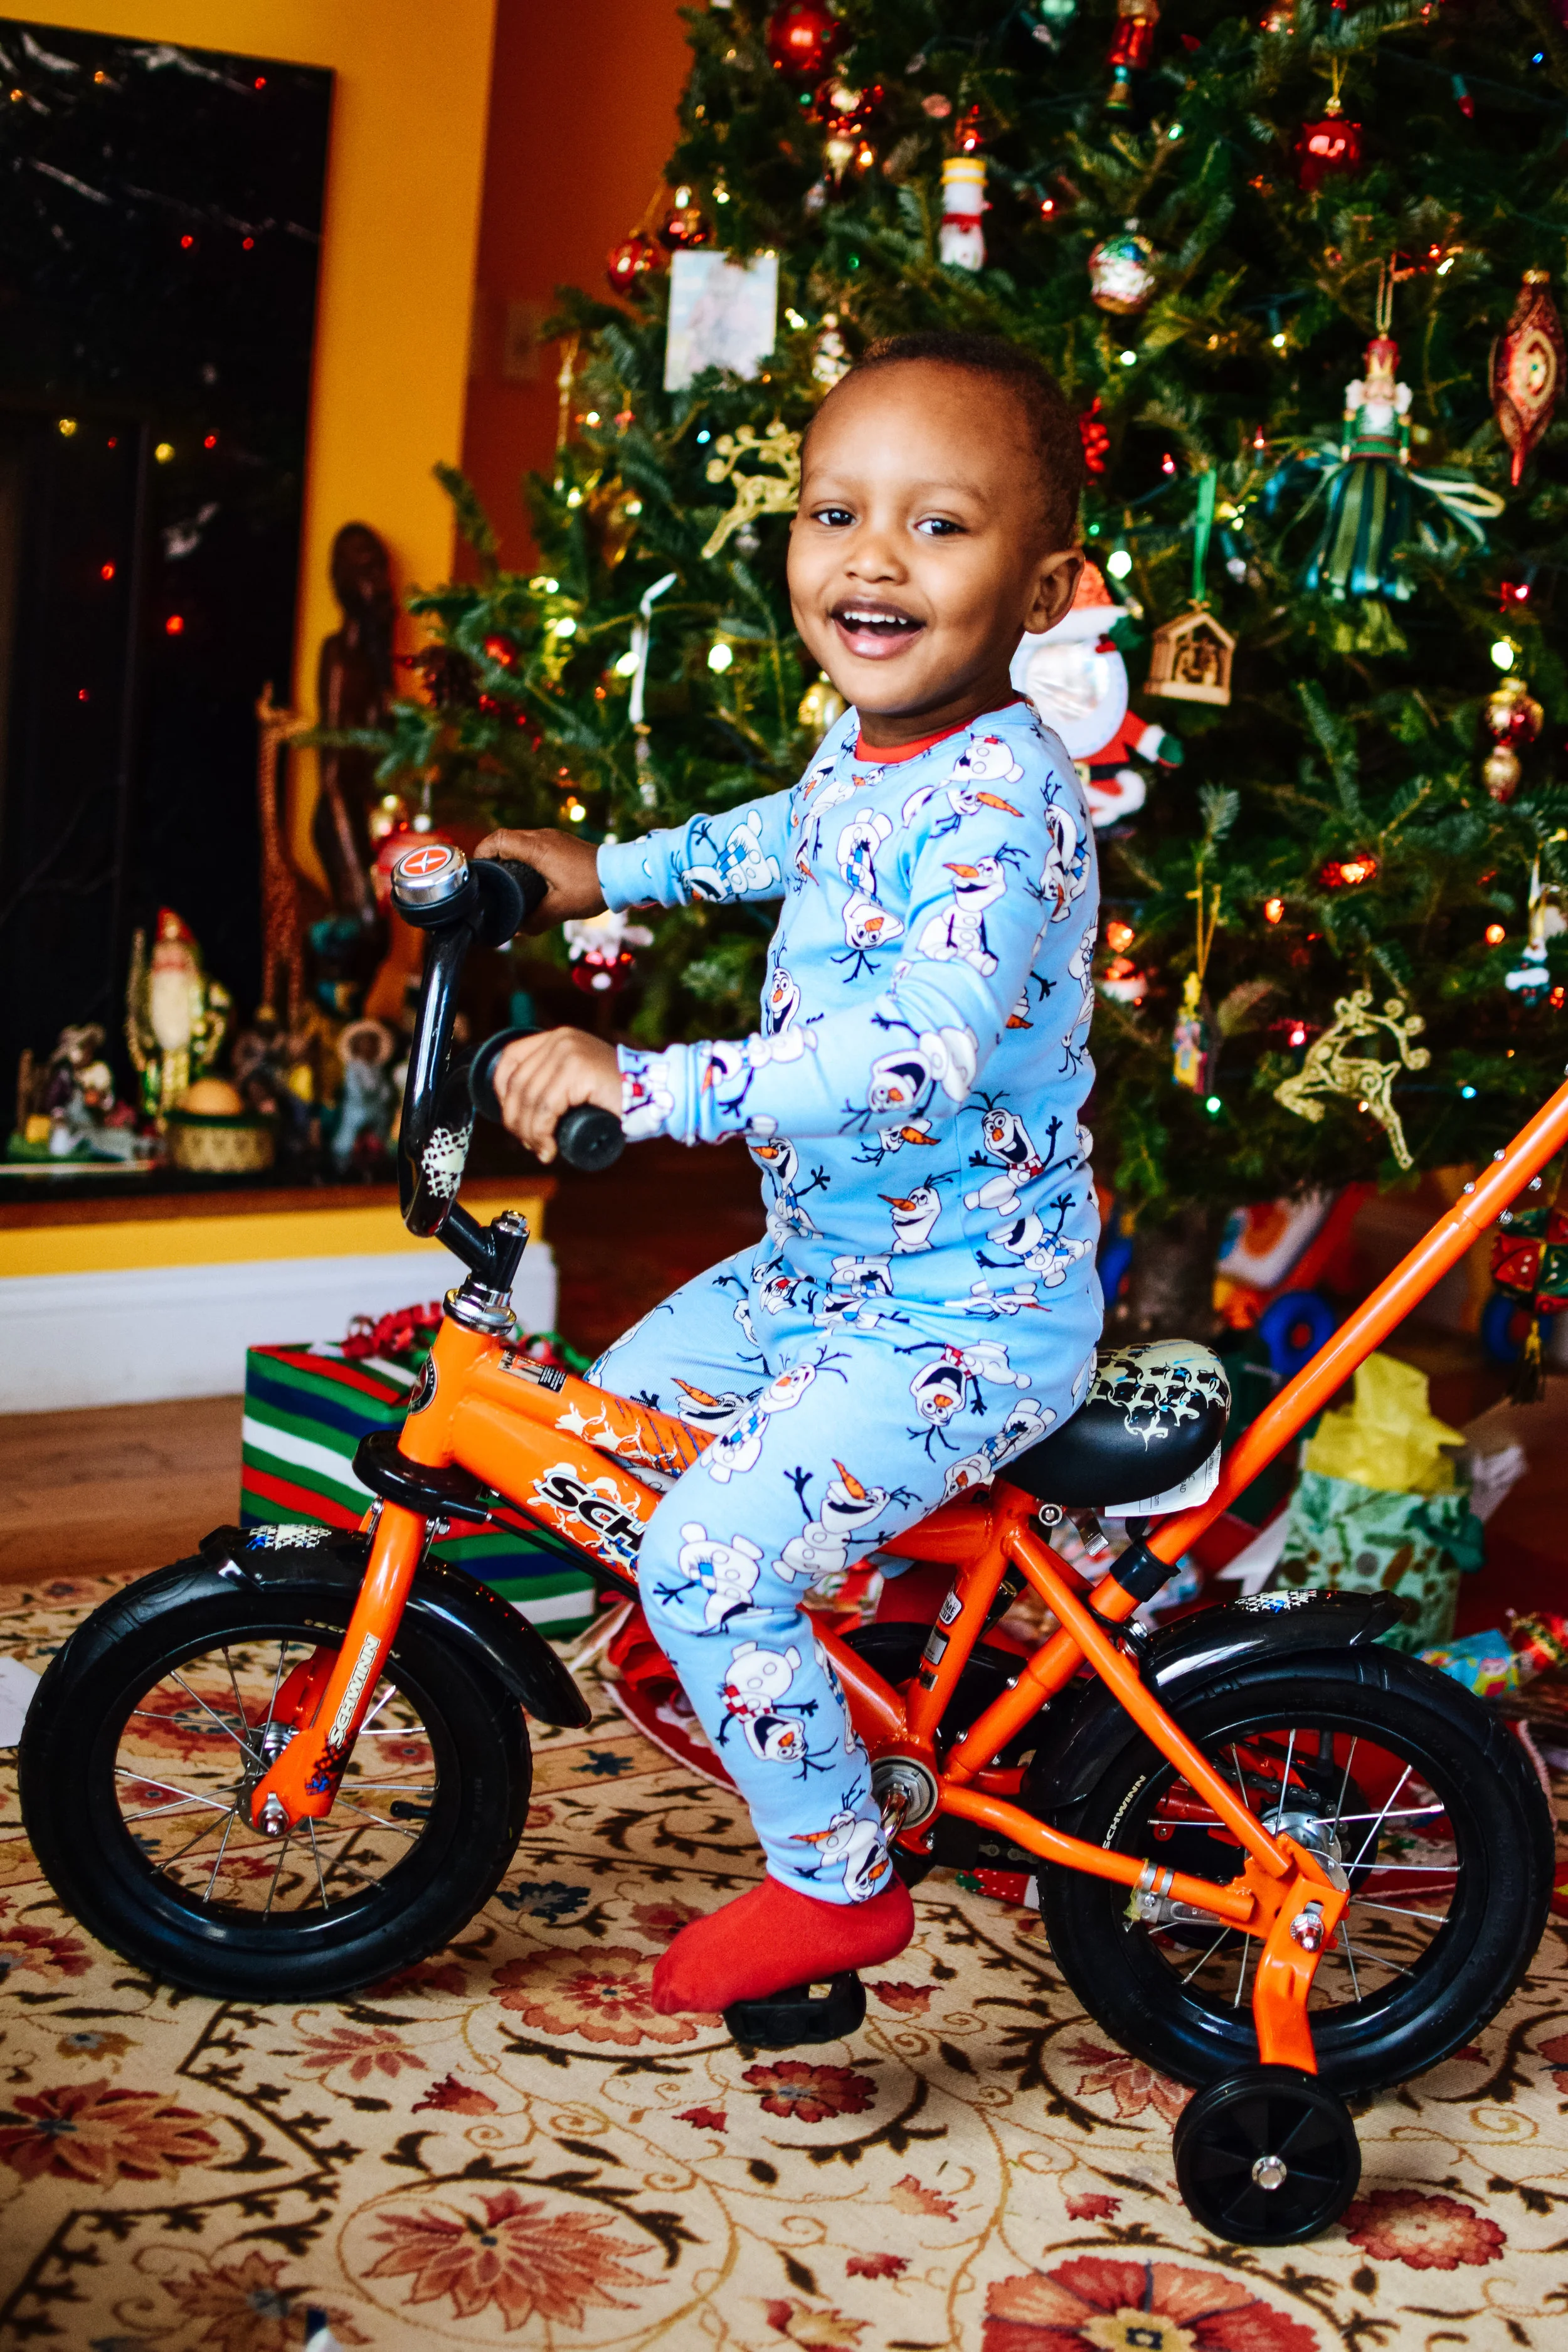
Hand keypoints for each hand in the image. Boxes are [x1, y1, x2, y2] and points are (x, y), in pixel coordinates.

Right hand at [472, 827, 605, 931]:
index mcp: (537, 848)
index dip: (482, 853)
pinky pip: (532, 845)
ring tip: (505, 882)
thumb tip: (517, 930)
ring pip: (519, 842)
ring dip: (508, 858)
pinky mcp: (560, 842)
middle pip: (505, 839)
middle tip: (488, 881)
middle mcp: (542, 837)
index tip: (478, 872)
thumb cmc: (592, 888)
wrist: (622, 874)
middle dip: (492, 858)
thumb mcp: (561, 909)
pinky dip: (523, 858)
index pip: (498, 839)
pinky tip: (527, 878)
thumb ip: (535, 920)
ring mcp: (552, 837)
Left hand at [492, 1028, 621, 1163]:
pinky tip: (549, 1148)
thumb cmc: (617, 1098)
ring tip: (541, 1150)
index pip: (510, 1058)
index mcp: (557, 1037)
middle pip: (517, 1083)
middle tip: (529, 1144)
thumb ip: (555, 1083)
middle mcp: (560, 1039)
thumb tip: (519, 1114)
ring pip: (530, 1099)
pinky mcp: (577, 1070)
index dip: (501, 1091)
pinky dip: (542, 1133)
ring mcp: (568, 1052)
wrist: (657, 1095)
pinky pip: (546, 1108)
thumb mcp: (578, 1081)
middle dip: (516, 1120)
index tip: (513, 1117)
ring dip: (529, 1133)